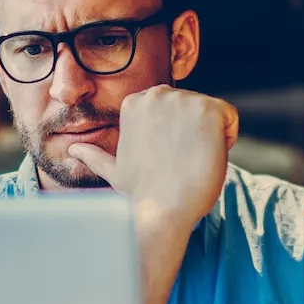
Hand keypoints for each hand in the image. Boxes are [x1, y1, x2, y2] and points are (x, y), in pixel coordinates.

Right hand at [66, 86, 237, 227]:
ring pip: (213, 115)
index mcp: (136, 102)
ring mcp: (184, 99)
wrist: (162, 209)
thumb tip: (72, 150)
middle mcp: (158, 93)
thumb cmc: (141, 194)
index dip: (176, 138)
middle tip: (180, 163)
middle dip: (194, 136)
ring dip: (210, 139)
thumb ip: (95, 155)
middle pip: (195, 110)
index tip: (168, 159)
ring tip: (190, 162)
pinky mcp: (210, 109)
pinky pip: (231, 119)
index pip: (175, 111)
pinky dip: (227, 140)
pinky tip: (206, 158)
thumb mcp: (114, 169)